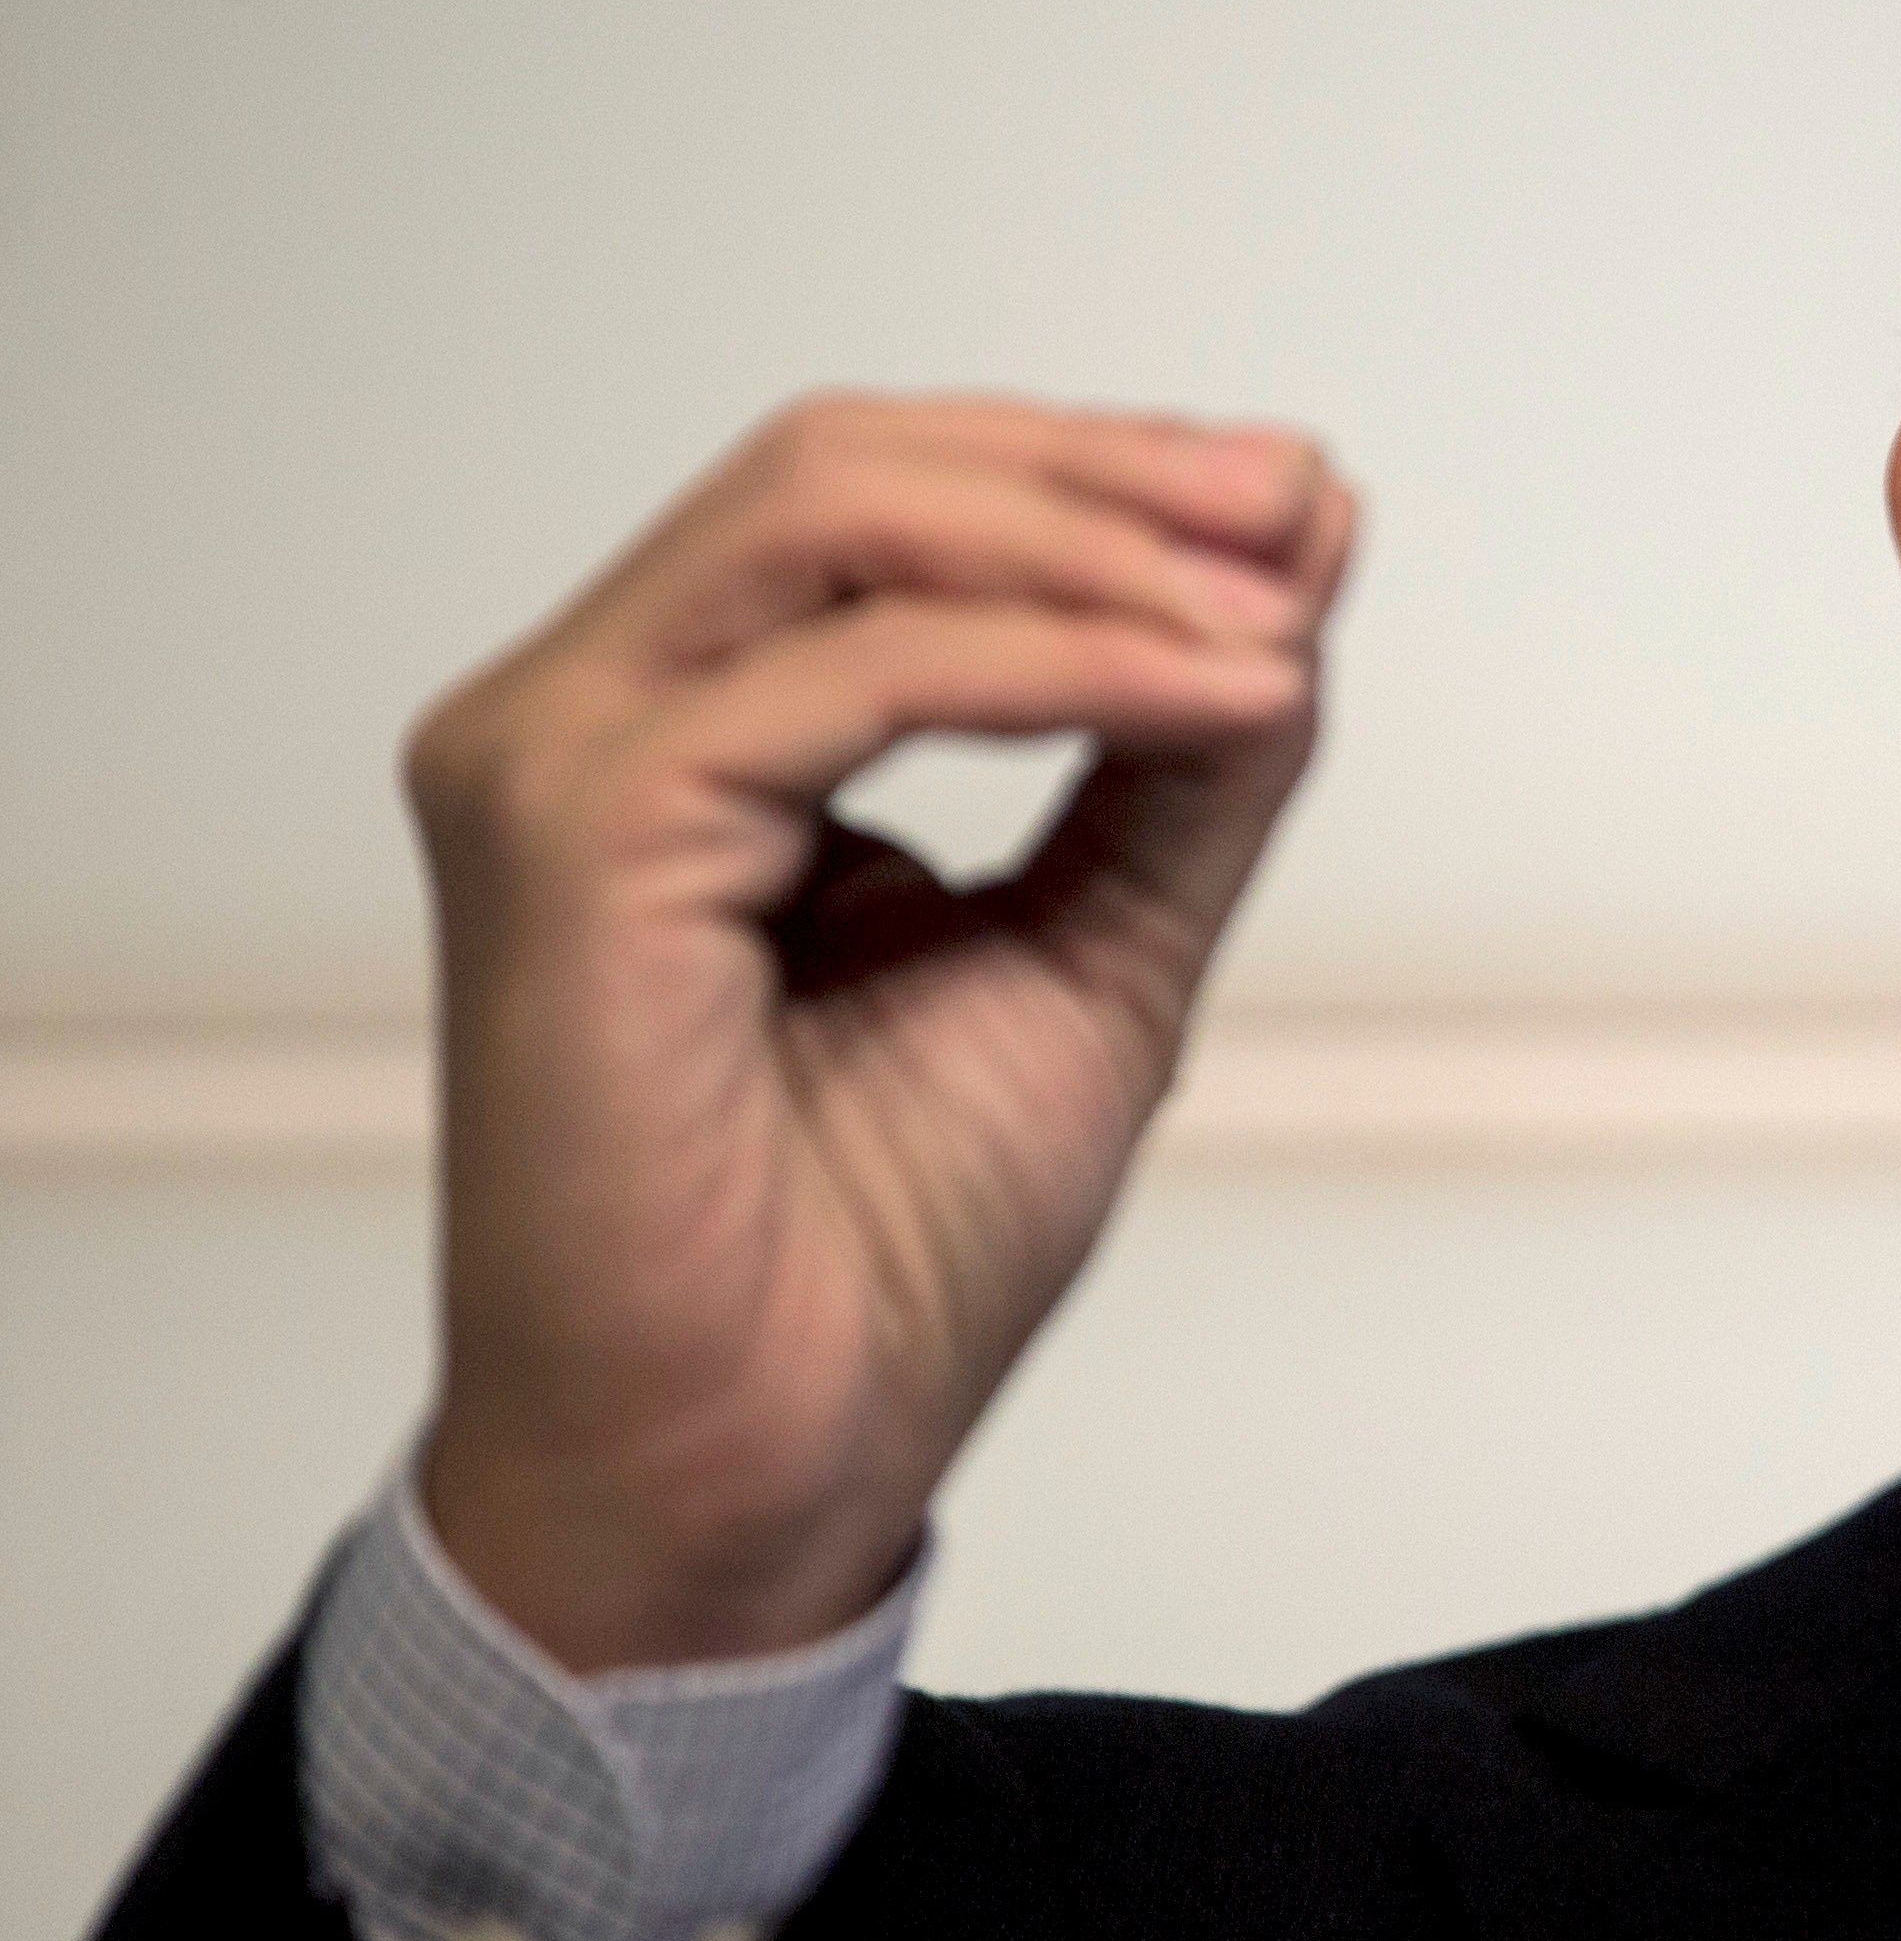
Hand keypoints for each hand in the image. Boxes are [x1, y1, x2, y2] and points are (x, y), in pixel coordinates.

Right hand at [404, 393, 1358, 1671]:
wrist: (765, 1472)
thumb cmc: (880, 1248)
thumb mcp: (1104, 939)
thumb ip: (1186, 747)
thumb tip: (1304, 541)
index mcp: (683, 731)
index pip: (880, 506)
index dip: (1096, 473)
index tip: (1297, 503)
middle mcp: (587, 718)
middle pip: (845, 468)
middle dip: (1101, 470)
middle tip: (1294, 510)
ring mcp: (555, 766)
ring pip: (836, 524)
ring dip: (1094, 547)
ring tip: (1274, 619)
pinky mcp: (575, 839)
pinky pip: (856, 676)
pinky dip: (1065, 663)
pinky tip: (1214, 697)